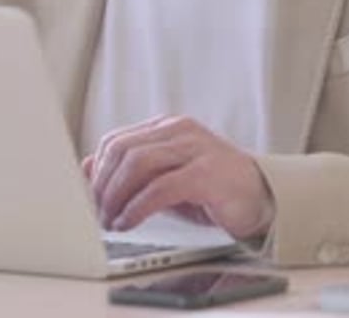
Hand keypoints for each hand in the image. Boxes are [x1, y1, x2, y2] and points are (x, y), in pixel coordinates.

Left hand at [82, 115, 274, 239]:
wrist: (263, 198)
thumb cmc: (212, 190)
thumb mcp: (166, 178)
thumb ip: (132, 173)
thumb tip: (85, 170)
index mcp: (167, 127)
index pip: (117, 140)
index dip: (97, 170)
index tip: (89, 199)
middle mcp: (179, 130)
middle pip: (123, 149)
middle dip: (102, 184)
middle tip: (96, 214)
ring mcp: (195, 148)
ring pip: (138, 163)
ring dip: (116, 196)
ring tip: (110, 221)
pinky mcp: (207, 173)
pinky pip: (162, 187)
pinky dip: (139, 207)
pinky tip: (130, 222)